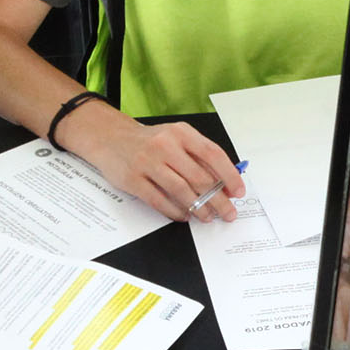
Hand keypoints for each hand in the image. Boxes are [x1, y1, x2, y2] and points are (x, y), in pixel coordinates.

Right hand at [69, 102, 242, 222]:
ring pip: (182, 191)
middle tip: (228, 212)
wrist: (111, 138)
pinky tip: (185, 215)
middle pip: (200, 177)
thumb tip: (225, 182)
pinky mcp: (133, 180)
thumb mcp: (177, 138)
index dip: (229, 175)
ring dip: (199, 208)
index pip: (213, 154)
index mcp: (181, 132)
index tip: (238, 191)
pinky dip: (176, 211)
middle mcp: (165, 145)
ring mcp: (148, 162)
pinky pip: (160, 201)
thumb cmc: (150, 142)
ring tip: (208, 217)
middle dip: (218, 200)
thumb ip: (200, 157)